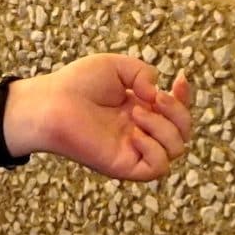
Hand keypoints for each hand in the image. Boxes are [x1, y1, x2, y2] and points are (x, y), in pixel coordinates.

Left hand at [8, 55, 193, 181]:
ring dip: (164, 128)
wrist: (50, 102)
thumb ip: (144, 73)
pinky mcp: (123, 165)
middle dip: (178, 111)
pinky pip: (156, 168)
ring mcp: (132, 150)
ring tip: (136, 112)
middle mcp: (139, 132)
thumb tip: (157, 94)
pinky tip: (134, 133)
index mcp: (139, 111)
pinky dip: (154, 149)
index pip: (176, 113)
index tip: (180, 79)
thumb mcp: (117, 67)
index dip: (185, 97)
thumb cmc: (76, 84)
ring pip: (175, 150)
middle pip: (182, 133)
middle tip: (153, 97)